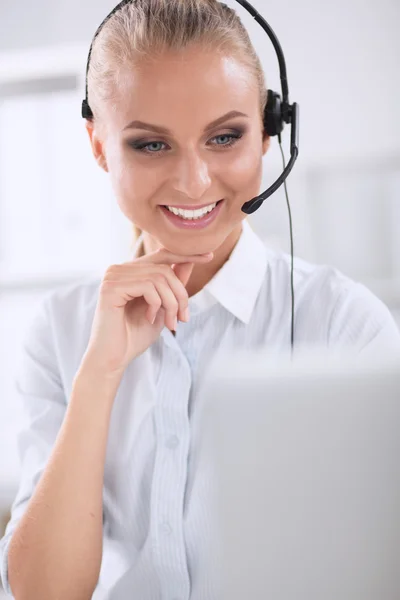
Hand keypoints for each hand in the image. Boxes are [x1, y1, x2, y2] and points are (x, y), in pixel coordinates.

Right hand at [80, 247, 213, 375]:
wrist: (114, 358)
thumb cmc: (134, 336)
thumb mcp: (162, 307)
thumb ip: (172, 285)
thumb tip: (189, 261)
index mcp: (130, 271)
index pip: (162, 254)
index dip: (186, 254)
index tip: (209, 256)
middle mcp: (119, 269)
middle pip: (165, 268)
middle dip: (180, 295)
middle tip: (183, 318)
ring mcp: (113, 276)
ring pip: (159, 277)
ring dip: (171, 304)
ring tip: (170, 323)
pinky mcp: (110, 287)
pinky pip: (148, 286)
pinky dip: (156, 304)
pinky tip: (149, 319)